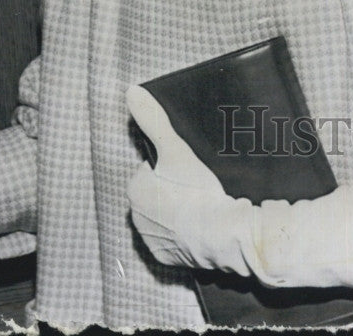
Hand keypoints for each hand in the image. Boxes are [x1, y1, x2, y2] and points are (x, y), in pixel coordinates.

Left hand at [126, 84, 352, 292]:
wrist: (221, 233)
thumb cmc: (196, 189)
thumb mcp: (175, 148)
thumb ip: (153, 119)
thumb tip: (131, 91)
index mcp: (135, 191)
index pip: (149, 171)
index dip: (168, 167)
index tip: (186, 168)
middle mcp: (136, 220)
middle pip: (155, 195)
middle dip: (170, 190)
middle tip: (196, 184)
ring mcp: (152, 242)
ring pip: (163, 219)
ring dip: (177, 212)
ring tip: (201, 203)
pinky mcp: (167, 261)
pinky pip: (173, 243)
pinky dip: (184, 235)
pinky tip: (201, 224)